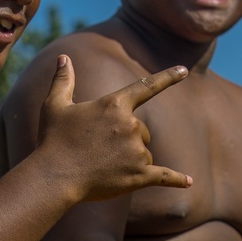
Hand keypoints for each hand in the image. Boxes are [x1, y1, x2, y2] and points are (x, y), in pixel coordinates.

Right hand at [36, 54, 191, 202]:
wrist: (55, 176)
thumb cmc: (52, 140)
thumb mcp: (54, 106)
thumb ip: (63, 81)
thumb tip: (63, 57)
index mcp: (115, 104)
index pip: (146, 86)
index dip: (167, 77)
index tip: (184, 70)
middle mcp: (131, 125)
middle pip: (142, 131)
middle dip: (127, 140)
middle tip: (99, 151)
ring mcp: (137, 151)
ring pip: (145, 153)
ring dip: (130, 160)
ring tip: (103, 167)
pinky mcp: (140, 175)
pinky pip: (165, 176)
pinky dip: (177, 180)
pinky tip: (189, 182)